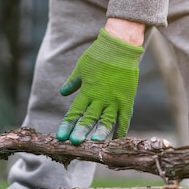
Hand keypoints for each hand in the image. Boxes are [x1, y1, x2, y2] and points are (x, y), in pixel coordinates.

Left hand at [57, 28, 142, 143]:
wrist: (120, 45)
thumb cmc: (99, 55)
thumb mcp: (81, 67)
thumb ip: (73, 82)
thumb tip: (62, 92)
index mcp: (87, 91)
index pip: (75, 112)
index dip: (67, 125)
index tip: (61, 137)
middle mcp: (100, 98)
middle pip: (89, 118)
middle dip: (81, 131)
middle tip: (74, 143)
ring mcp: (115, 100)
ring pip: (106, 121)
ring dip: (100, 132)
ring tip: (95, 143)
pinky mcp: (127, 100)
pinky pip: (124, 118)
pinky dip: (121, 130)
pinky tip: (116, 140)